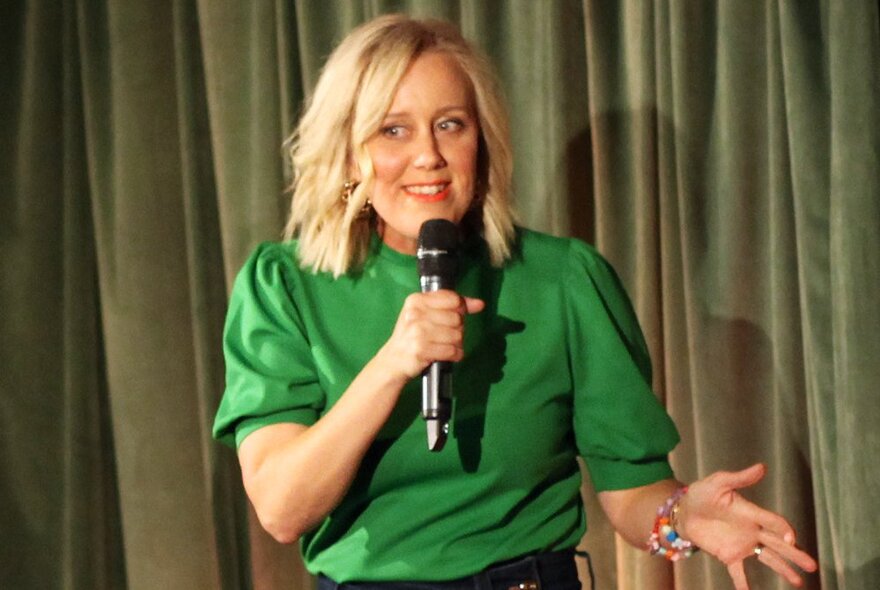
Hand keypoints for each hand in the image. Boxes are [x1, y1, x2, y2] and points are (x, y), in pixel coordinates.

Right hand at [377, 290, 483, 381]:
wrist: (393, 360)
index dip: (460, 309)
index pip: (453, 299)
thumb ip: (452, 306)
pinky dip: (455, 355)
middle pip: (457, 318)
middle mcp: (416, 313)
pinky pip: (452, 350)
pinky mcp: (422, 349)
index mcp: (416, 300)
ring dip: (456, 344)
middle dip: (457, 329)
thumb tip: (479, 304)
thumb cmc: (412, 336)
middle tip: (445, 335)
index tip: (455, 316)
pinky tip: (448, 355)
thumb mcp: (426, 314)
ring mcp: (418, 331)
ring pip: (457, 335)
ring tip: (445, 346)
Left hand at [678, 464, 817, 588]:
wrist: (684, 510)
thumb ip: (739, 478)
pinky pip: (739, 572)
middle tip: (812, 566)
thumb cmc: (703, 493)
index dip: (783, 529)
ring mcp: (742, 544)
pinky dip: (743, 583)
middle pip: (778, 543)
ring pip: (767, 558)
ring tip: (798, 582)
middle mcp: (751, 530)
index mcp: (751, 513)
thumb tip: (762, 467)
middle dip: (795, 554)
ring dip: (783, 569)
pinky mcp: (728, 555)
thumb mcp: (718, 482)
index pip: (773, 522)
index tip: (791, 539)